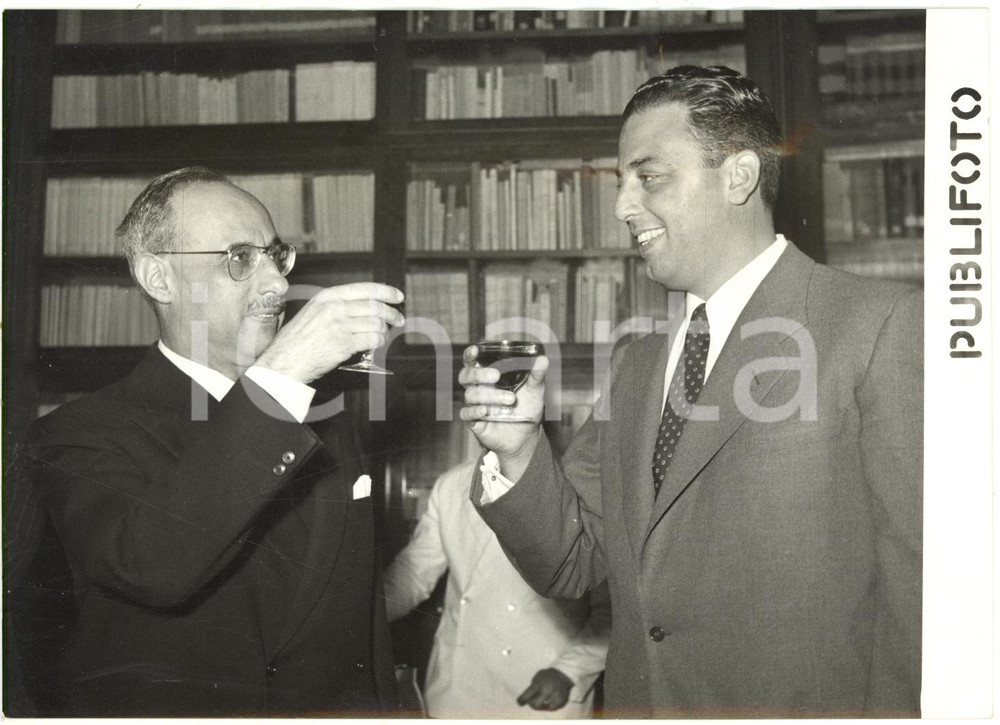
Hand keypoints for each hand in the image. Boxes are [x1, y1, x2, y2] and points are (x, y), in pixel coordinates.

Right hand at [256, 282, 404, 382]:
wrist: (285, 360)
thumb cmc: (298, 339)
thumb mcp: (314, 312)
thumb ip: (336, 306)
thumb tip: (365, 307)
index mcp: (328, 297)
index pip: (365, 289)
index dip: (386, 292)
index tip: (397, 296)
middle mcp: (335, 308)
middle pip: (374, 306)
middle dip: (392, 313)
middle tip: (399, 319)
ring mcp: (340, 326)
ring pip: (376, 323)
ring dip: (385, 330)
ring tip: (384, 335)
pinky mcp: (344, 344)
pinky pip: (372, 340)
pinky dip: (379, 342)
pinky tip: (377, 344)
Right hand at [458, 344, 546, 476]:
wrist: (527, 435)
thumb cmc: (527, 407)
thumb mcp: (535, 390)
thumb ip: (537, 375)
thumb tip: (543, 360)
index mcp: (489, 376)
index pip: (473, 361)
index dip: (470, 354)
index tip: (476, 350)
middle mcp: (479, 388)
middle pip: (466, 375)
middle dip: (479, 374)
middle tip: (496, 375)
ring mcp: (475, 404)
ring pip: (470, 394)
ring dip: (490, 395)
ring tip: (510, 399)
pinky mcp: (474, 421)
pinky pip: (466, 414)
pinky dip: (474, 411)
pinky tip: (485, 411)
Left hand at [516, 668, 573, 710]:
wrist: (563, 674)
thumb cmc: (547, 675)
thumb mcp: (537, 676)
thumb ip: (532, 687)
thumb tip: (526, 698)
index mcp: (539, 684)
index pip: (527, 696)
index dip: (521, 700)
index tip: (520, 702)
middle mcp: (547, 691)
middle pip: (535, 705)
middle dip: (532, 703)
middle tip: (532, 700)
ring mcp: (554, 696)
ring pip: (544, 707)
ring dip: (542, 703)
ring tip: (544, 696)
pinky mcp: (561, 701)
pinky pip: (551, 708)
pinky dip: (549, 704)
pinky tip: (550, 698)